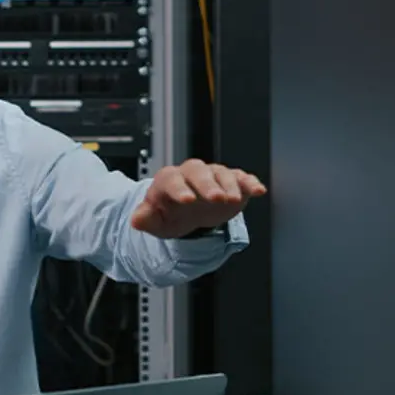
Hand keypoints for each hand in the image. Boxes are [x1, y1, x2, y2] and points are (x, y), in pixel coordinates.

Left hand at [130, 159, 266, 238]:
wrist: (186, 212)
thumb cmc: (169, 214)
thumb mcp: (155, 221)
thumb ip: (145, 219)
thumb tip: (136, 220)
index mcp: (169, 181)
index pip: (172, 181)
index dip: (180, 189)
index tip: (187, 201)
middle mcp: (191, 174)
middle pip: (199, 173)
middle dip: (208, 185)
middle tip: (217, 199)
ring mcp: (213, 176)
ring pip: (221, 174)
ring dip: (229, 186)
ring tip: (235, 200)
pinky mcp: (231, 182)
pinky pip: (241, 178)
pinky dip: (250, 183)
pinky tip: (258, 190)